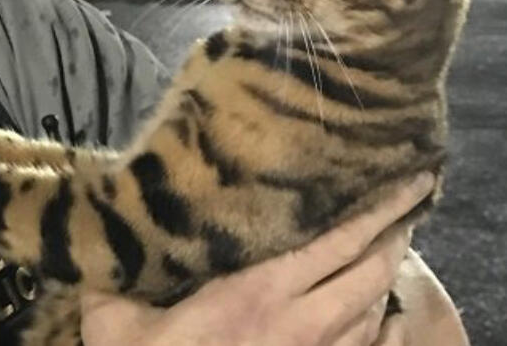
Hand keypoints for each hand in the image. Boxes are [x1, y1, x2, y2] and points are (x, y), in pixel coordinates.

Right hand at [81, 172, 435, 345]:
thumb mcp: (113, 319)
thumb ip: (110, 272)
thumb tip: (98, 221)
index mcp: (256, 292)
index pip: (336, 240)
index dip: (377, 208)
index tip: (406, 178)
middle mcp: (299, 321)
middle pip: (370, 268)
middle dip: (395, 229)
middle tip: (407, 196)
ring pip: (374, 305)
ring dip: (387, 270)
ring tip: (390, 239)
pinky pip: (367, 344)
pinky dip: (381, 319)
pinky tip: (379, 306)